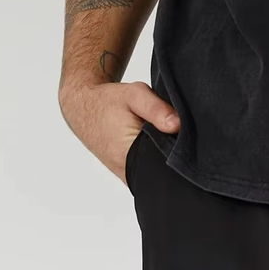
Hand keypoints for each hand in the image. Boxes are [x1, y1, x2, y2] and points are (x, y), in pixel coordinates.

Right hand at [59, 80, 180, 185]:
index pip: (166, 163)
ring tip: (163, 133)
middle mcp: (127, 171)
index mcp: (128, 155)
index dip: (180, 149)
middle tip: (176, 130)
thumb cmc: (108, 100)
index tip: (185, 134)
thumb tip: (178, 125)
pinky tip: (156, 141)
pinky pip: (147, 169)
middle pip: (163, 169)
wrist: (83, 107)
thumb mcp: (135, 94)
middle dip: (175, 152)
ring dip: (164, 155)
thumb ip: (157, 109)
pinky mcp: (127, 172)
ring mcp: (126, 175)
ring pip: (155, 171)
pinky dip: (155, 157)